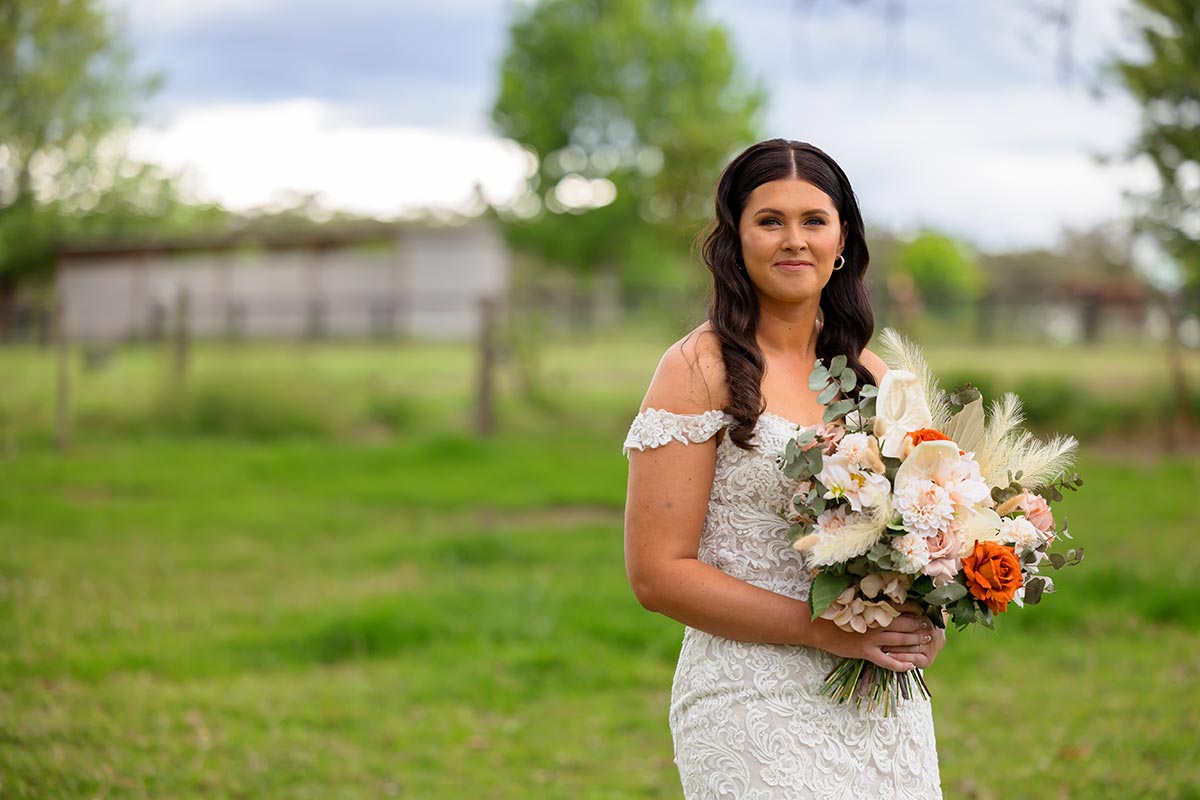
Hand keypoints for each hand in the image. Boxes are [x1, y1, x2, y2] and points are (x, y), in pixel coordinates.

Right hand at [810, 604, 941, 672]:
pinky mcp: (865, 652)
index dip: (916, 609)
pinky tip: (910, 666)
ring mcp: (871, 638)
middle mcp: (876, 622)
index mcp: (873, 607)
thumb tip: (884, 595)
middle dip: (920, 626)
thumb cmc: (833, 610)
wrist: (816, 625)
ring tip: (925, 642)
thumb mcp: (851, 598)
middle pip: (906, 624)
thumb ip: (869, 598)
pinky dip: (900, 665)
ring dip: (915, 642)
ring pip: (901, 642)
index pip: (902, 606)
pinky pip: (887, 661)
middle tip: (929, 628)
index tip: (923, 611)